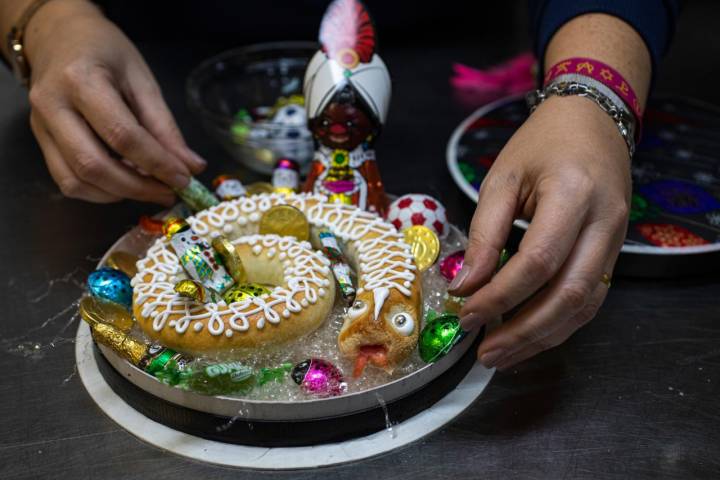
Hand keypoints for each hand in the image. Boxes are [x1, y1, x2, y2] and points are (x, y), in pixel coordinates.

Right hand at [25, 1, 204, 204]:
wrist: (57, 36)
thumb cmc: (104, 51)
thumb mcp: (142, 79)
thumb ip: (164, 126)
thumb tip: (192, 166)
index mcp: (81, 80)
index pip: (122, 136)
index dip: (157, 163)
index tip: (184, 179)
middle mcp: (53, 106)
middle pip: (93, 165)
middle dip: (138, 188)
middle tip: (169, 192)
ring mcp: (40, 127)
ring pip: (76, 181)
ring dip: (119, 194)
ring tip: (150, 189)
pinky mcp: (40, 141)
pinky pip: (66, 181)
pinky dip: (99, 192)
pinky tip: (124, 184)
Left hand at [449, 95, 631, 369]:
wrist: (592, 121)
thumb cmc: (541, 144)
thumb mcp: (502, 178)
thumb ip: (484, 233)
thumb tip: (466, 287)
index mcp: (572, 195)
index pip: (537, 262)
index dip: (500, 296)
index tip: (465, 314)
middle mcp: (603, 223)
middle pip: (569, 295)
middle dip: (524, 332)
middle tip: (485, 353)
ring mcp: (616, 241)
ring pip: (585, 306)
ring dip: (542, 337)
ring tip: (501, 355)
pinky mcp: (614, 252)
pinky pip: (591, 299)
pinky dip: (558, 323)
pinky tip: (528, 335)